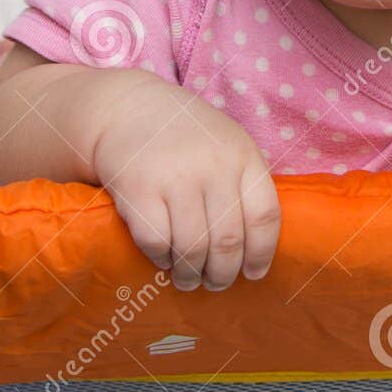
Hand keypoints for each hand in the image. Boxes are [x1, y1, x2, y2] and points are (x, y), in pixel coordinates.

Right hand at [91, 78, 280, 291]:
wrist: (126, 107)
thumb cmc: (185, 134)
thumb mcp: (227, 142)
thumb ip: (244, 182)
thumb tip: (256, 246)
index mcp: (242, 155)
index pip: (265, 216)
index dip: (262, 253)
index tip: (254, 274)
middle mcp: (213, 166)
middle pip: (228, 240)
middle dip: (223, 274)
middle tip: (215, 283)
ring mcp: (175, 177)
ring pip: (193, 248)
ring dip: (192, 275)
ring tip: (189, 280)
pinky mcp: (138, 189)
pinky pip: (157, 242)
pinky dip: (162, 259)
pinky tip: (163, 259)